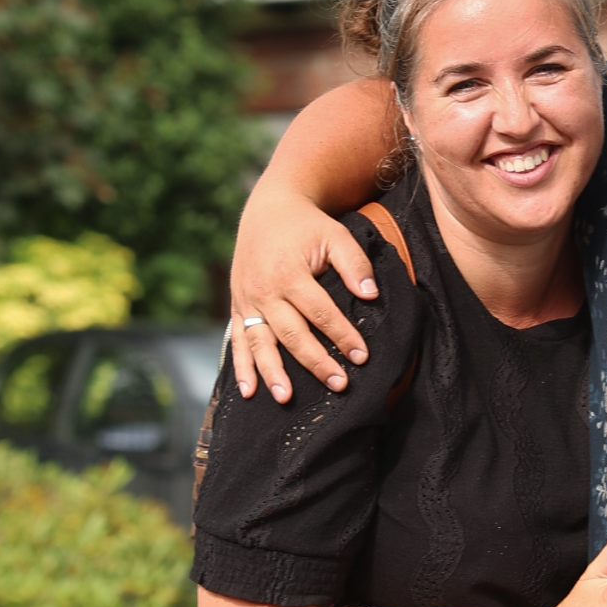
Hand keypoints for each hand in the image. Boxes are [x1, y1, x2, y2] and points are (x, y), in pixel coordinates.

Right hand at [229, 183, 378, 402]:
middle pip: (292, 334)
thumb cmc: (307, 226)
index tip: (361, 357)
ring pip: (260, 343)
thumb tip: (370, 296)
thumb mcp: (335, 235)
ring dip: (272, 372)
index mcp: (289, 273)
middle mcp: (264, 290)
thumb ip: (354, 265)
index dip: (342, 336)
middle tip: (339, 385)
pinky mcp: (237, 306)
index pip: (320, 312)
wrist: (268, 209)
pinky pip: (236, 341)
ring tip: (286, 398)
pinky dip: (241, 367)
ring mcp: (247, 300)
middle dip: (315, 362)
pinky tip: (249, 392)